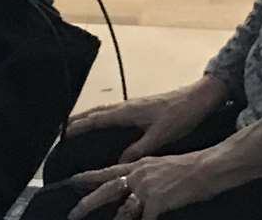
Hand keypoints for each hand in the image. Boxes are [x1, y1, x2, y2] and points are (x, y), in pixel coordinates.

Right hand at [67, 77, 229, 162]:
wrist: (198, 98)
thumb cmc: (180, 115)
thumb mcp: (160, 136)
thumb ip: (138, 149)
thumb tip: (119, 162)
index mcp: (128, 111)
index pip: (97, 119)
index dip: (79, 126)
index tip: (63, 132)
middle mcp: (127, 106)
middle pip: (97, 112)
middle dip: (79, 119)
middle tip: (62, 129)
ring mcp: (134, 105)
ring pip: (105, 111)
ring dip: (90, 117)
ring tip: (77, 125)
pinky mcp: (141, 107)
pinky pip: (114, 112)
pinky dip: (102, 117)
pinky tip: (106, 124)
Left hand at [67, 153, 219, 219]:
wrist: (206, 167)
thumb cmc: (188, 168)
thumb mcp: (160, 166)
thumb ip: (144, 174)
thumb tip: (134, 187)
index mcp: (138, 165)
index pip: (107, 171)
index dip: (88, 177)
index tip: (72, 182)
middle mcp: (138, 175)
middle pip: (106, 189)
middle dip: (88, 202)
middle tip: (74, 213)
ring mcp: (146, 188)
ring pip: (122, 210)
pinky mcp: (157, 202)